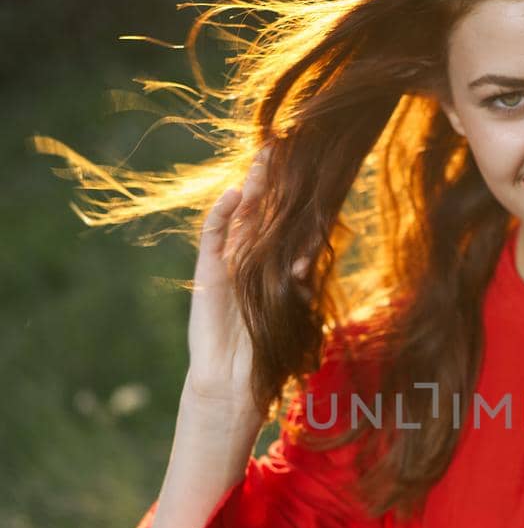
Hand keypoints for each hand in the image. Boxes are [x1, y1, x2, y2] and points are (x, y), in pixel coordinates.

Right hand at [186, 142, 313, 407]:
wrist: (234, 380)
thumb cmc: (268, 354)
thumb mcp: (294, 313)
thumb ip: (299, 285)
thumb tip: (307, 264)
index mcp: (273, 267)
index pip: (285, 223)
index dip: (294, 199)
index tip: (311, 171)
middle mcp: (251, 259)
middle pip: (263, 211)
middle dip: (273, 181)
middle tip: (285, 147)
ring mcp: (228, 263)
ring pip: (241, 216)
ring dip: (252, 187)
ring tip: (264, 157)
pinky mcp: (208, 272)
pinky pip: (214, 236)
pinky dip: (222, 215)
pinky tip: (234, 193)